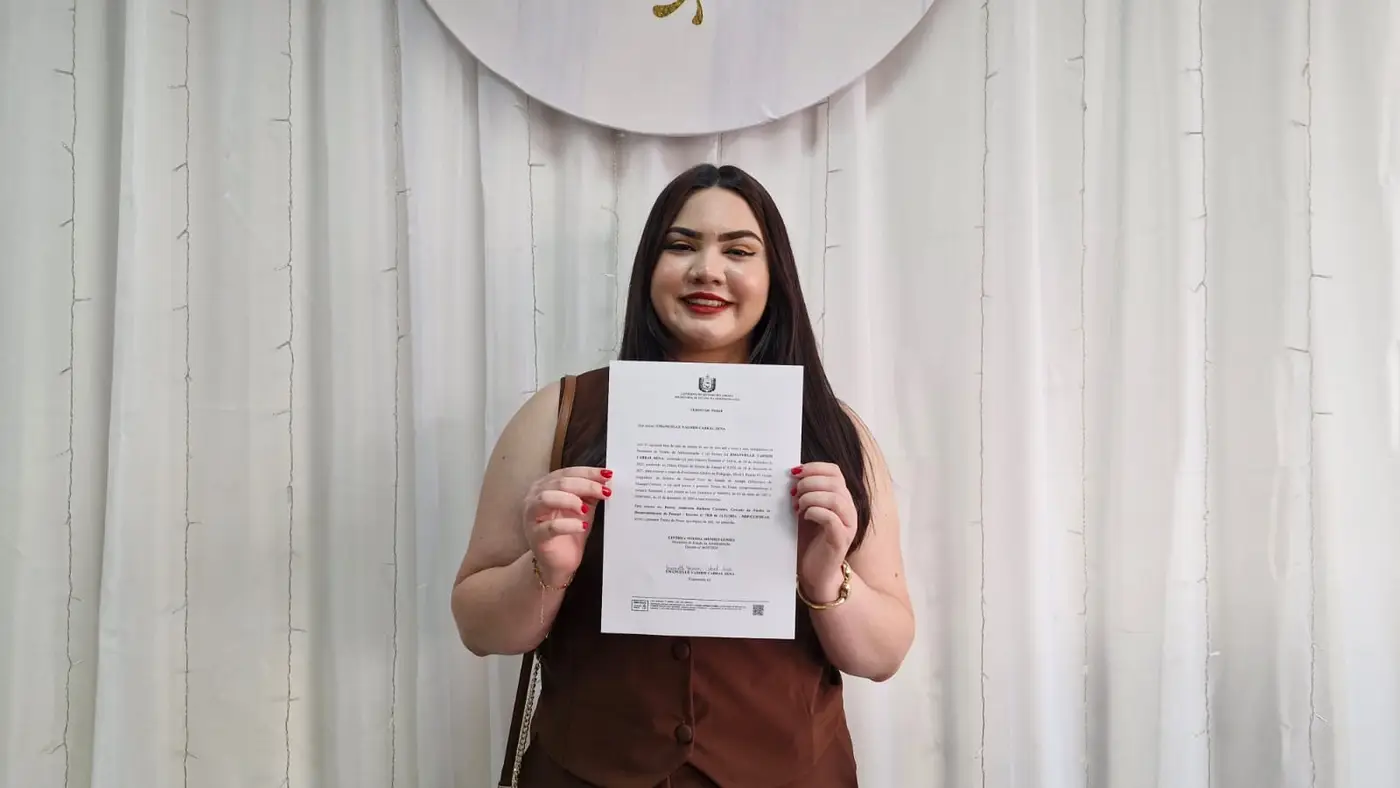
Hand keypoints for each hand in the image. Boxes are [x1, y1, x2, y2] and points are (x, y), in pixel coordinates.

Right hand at [520, 466, 611, 585]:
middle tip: (605, 491)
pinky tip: (582, 526)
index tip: (608, 475)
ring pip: (548, 498)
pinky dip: (568, 525)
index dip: (588, 473)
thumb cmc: (568, 532)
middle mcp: (535, 497)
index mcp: (546, 485)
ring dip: (571, 500)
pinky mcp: (536, 536)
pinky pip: (550, 527)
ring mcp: (532, 516)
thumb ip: (590, 493)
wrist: (558, 562)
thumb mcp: (583, 508)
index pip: (568, 472)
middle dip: (586, 485)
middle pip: (560, 483)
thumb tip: (606, 480)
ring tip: (586, 509)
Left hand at [791, 462, 856, 601]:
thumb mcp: (803, 512)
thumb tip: (789, 476)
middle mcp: (848, 509)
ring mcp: (847, 525)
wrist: (815, 574)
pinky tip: (804, 517)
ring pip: (835, 498)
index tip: (794, 472)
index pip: (835, 471)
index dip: (814, 467)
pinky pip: (831, 518)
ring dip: (811, 497)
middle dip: (810, 482)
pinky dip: (815, 512)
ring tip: (798, 506)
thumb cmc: (809, 542)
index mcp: (840, 498)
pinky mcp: (841, 540)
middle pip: (835, 481)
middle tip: (794, 493)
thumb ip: (802, 494)